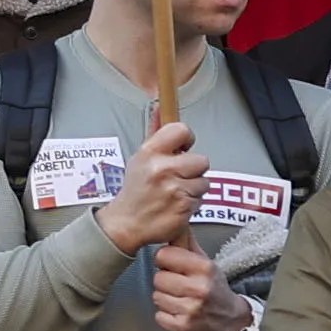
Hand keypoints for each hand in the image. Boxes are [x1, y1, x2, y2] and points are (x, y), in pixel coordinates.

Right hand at [101, 115, 201, 255]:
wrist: (127, 223)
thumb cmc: (135, 190)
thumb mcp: (140, 158)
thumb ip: (155, 134)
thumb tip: (160, 106)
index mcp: (150, 153)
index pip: (182, 130)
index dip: (187, 139)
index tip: (183, 148)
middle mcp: (162, 169)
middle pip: (201, 160)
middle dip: (193, 170)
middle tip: (178, 176)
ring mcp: (174, 190)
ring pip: (204, 183)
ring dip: (193, 189)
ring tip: (175, 193)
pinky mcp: (184, 209)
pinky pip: (201, 201)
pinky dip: (191, 204)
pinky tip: (176, 205)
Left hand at [147, 234, 238, 330]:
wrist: (234, 323)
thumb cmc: (215, 289)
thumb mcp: (207, 263)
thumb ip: (187, 244)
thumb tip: (175, 223)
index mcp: (204, 268)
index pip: (163, 255)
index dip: (165, 260)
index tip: (173, 266)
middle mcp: (198, 288)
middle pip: (158, 277)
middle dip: (165, 281)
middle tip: (178, 286)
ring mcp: (190, 309)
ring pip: (156, 296)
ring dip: (166, 299)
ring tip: (181, 300)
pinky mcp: (183, 327)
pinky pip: (159, 316)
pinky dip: (166, 316)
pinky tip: (180, 313)